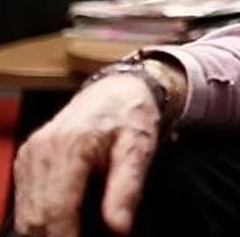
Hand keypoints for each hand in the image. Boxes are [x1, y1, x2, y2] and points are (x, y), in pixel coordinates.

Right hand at [13, 74, 164, 236]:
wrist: (117, 90)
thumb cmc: (132, 117)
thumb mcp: (140, 148)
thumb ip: (128, 188)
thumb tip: (119, 228)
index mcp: (70, 146)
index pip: (56, 208)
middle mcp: (42, 150)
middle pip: (36, 215)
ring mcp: (30, 154)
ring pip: (26, 212)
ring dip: (47, 230)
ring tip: (75, 232)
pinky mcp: (26, 158)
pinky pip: (25, 200)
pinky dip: (41, 216)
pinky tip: (64, 221)